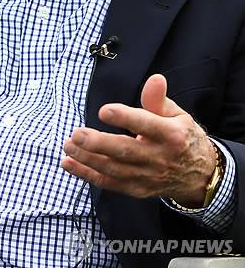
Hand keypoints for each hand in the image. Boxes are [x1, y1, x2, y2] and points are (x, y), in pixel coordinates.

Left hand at [62, 74, 215, 206]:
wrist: (200, 176)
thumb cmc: (183, 137)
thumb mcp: (178, 115)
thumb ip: (159, 99)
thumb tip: (155, 78)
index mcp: (171, 135)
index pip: (146, 125)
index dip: (125, 118)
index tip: (103, 111)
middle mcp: (158, 158)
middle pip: (125, 151)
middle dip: (98, 143)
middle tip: (76, 134)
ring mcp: (147, 176)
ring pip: (113, 169)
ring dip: (87, 159)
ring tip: (68, 145)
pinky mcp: (136, 189)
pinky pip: (109, 183)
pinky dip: (87, 175)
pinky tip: (69, 163)